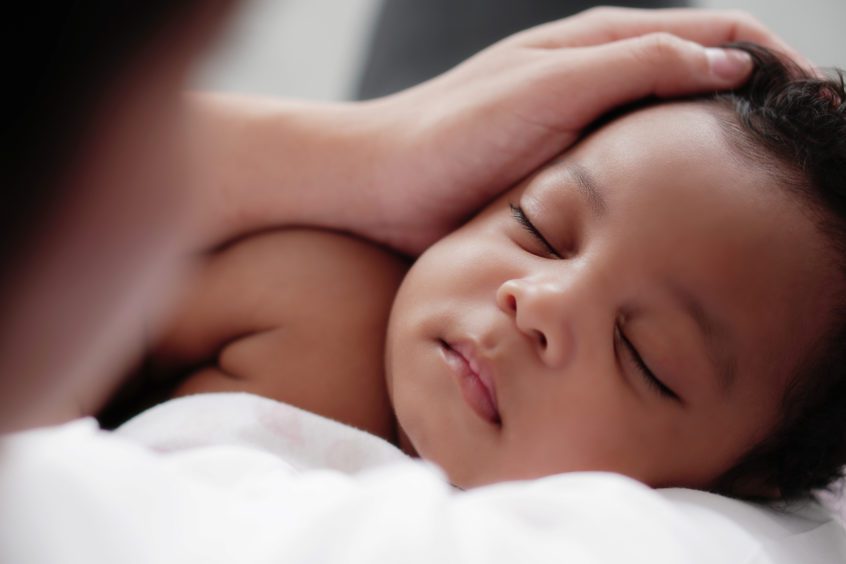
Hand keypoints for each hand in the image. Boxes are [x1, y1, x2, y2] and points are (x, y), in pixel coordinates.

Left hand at [361, 7, 805, 252]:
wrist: (383, 184)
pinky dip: (681, 173)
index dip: (779, 58)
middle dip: (765, 99)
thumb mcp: (549, 89)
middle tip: (814, 150)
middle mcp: (599, 77)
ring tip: (774, 181)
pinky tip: (696, 208)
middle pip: (704, 72)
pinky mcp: (565, 168)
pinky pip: (640, 164)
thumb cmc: (454, 132)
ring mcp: (584, 123)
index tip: (825, 106)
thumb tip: (731, 60)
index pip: (716, 29)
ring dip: (727, 140)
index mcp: (601, 43)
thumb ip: (636, 67)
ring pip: (676, 122)